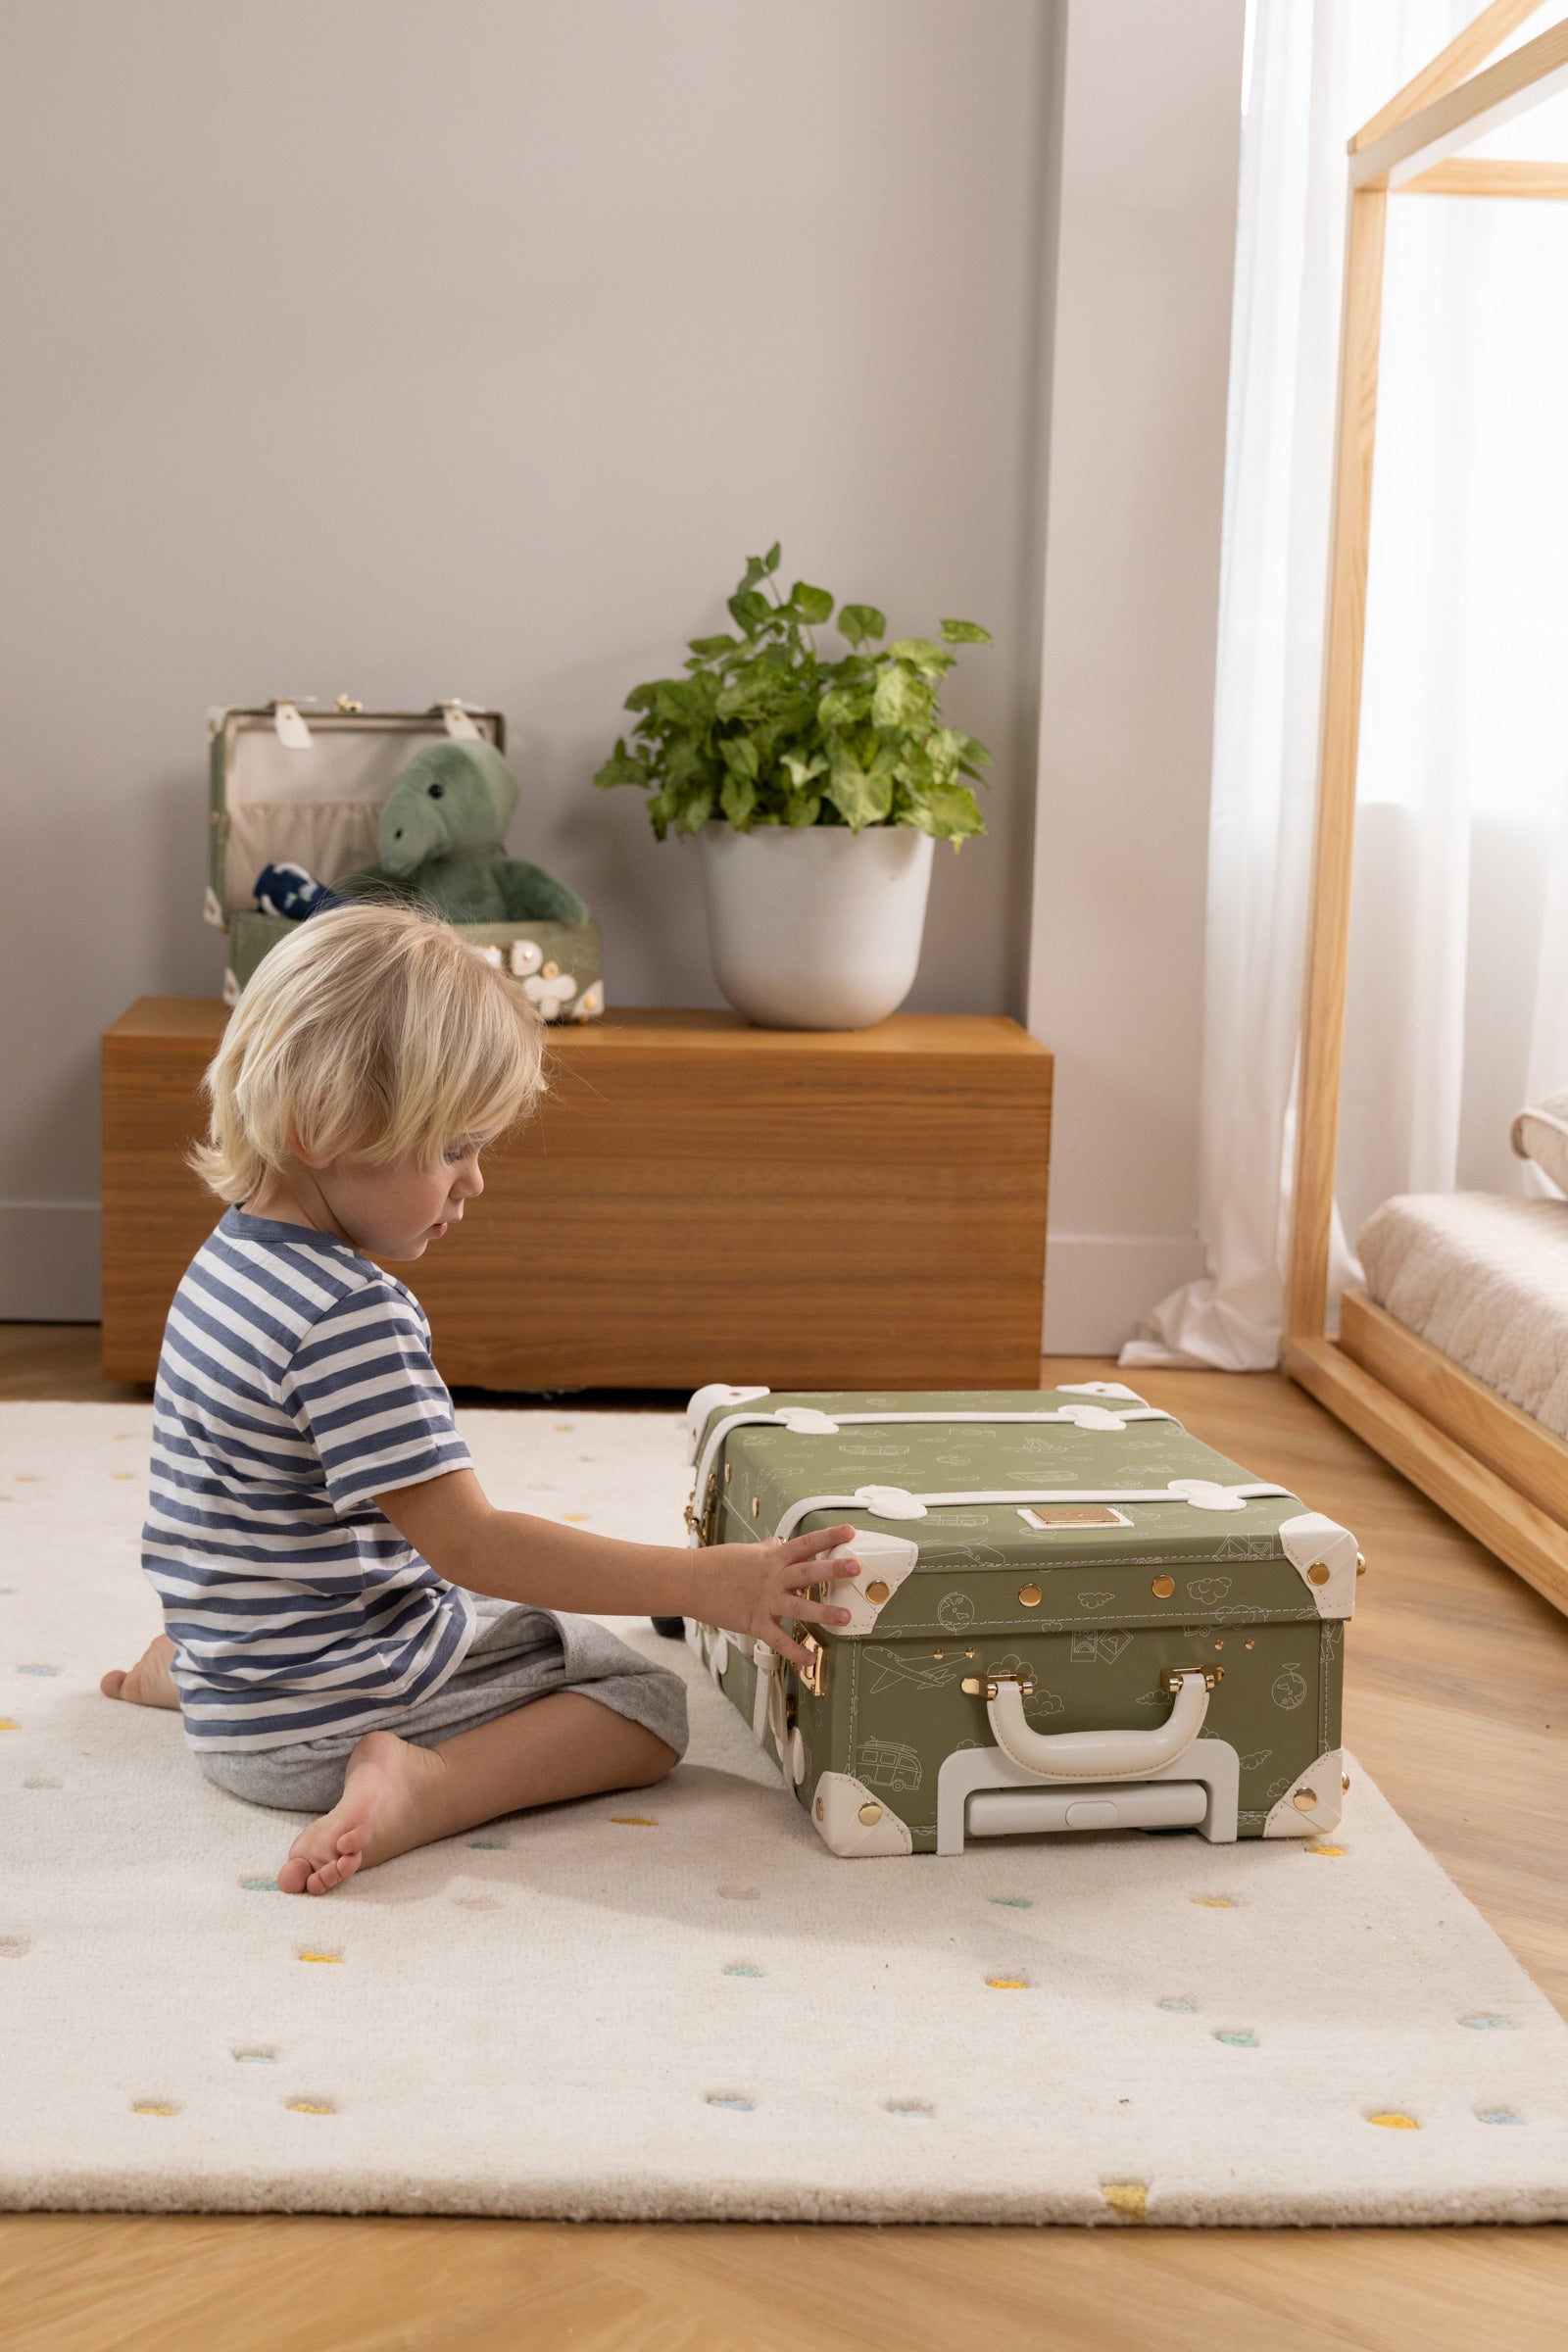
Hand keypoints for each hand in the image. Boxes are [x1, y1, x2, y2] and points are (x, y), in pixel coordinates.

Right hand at [701, 1523, 861, 1666]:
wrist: (690, 1581)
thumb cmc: (716, 1564)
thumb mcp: (745, 1551)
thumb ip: (765, 1549)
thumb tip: (777, 1541)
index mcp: (772, 1557)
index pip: (806, 1543)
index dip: (829, 1537)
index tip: (850, 1532)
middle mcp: (773, 1577)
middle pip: (809, 1571)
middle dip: (834, 1569)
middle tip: (856, 1567)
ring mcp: (765, 1600)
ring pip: (800, 1605)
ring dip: (824, 1611)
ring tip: (846, 1616)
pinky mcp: (755, 1622)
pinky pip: (779, 1640)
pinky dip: (795, 1652)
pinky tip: (811, 1660)